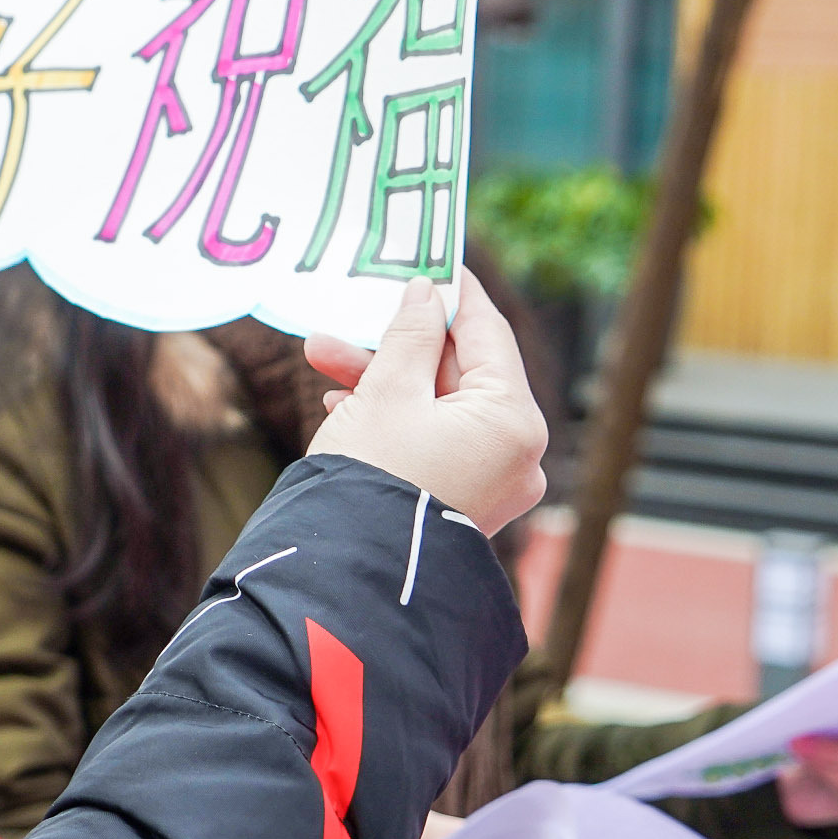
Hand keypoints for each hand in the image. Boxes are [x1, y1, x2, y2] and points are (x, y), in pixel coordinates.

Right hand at [303, 273, 547, 531]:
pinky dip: (395, 419)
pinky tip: (342, 405)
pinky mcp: (464, 503)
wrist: (347, 577)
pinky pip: (436, 442)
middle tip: (347, 319)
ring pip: (439, 408)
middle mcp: (517, 454)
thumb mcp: (386, 391)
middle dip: (396, 344)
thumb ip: (410, 333)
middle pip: (459, 373)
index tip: (430, 261)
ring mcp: (494, 484)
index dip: (453, 293)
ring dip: (382, 380)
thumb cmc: (372, 479)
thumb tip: (426, 292)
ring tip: (320, 359)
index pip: (489, 333)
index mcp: (515, 421)